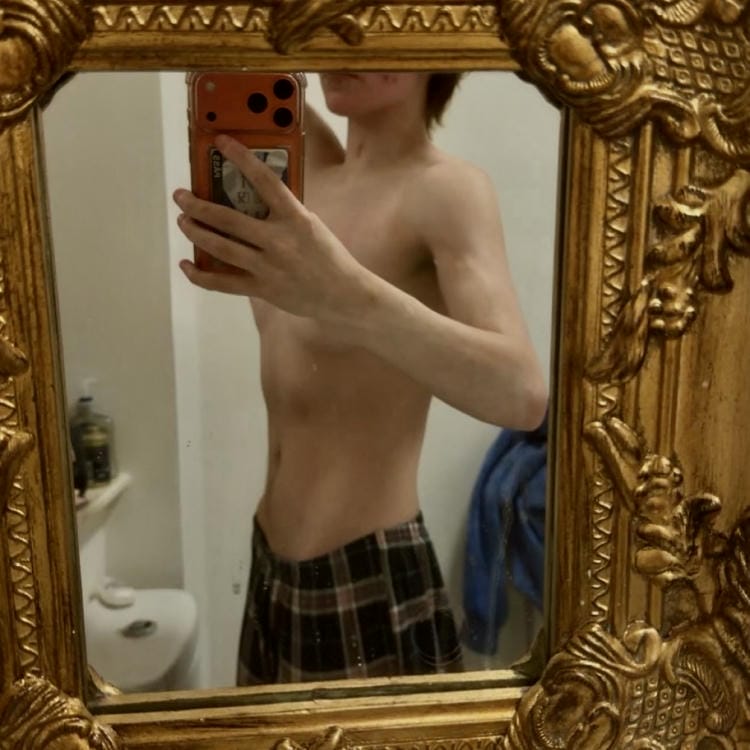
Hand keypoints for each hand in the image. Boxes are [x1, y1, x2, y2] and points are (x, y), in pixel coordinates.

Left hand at [174, 135, 368, 321]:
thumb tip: (252, 201)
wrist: (344, 294)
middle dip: (198, 205)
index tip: (221, 142)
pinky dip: (201, 275)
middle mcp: (279, 241)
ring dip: (196, 232)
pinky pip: (223, 283)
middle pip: (228, 219)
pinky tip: (187, 264)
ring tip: (183, 221)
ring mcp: (268, 267)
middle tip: (181, 196)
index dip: (241, 158)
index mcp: (296, 219)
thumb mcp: (312, 227)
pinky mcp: (262, 289)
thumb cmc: (329, 257)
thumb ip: (285, 215)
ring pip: (220, 247)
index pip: (265, 181)